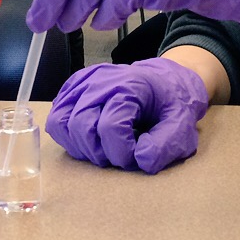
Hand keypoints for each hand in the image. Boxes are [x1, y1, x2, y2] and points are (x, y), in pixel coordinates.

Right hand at [46, 58, 208, 173]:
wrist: (165, 80)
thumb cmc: (171, 103)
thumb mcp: (183, 125)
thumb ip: (166, 145)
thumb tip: (141, 160)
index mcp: (129, 85)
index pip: (110, 127)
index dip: (122, 152)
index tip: (136, 156)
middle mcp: (100, 80)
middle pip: (80, 125)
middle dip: (99, 152)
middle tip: (117, 156)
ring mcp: (83, 82)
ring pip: (61, 122)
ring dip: (79, 145)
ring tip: (101, 149)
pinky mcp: (73, 88)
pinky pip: (56, 116)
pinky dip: (68, 134)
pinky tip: (89, 137)